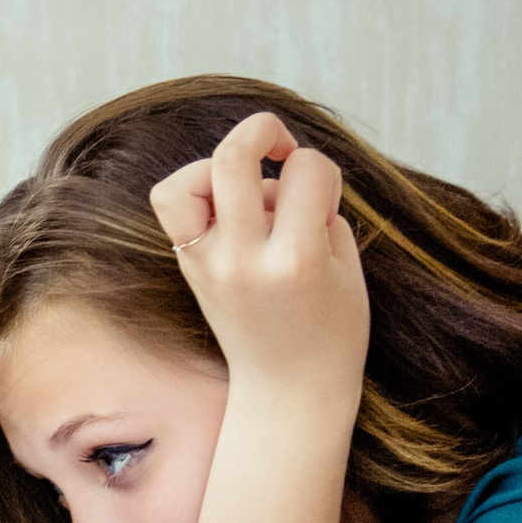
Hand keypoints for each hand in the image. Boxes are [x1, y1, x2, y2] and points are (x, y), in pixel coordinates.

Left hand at [149, 112, 367, 410]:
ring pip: (186, 180)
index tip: (326, 207)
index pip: (308, 169)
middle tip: (281, 148)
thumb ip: (319, 209)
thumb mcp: (347, 266)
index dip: (323, 174)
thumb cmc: (332, 331)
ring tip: (248, 187)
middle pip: (233, 156)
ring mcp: (210, 265)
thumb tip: (282, 173)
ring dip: (220, 165)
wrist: (289, 392)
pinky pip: (174, 205)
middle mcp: (244, 260)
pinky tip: (229, 205)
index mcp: (296, 260)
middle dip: (264, 130)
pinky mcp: (191, 268)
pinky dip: (198, 190)